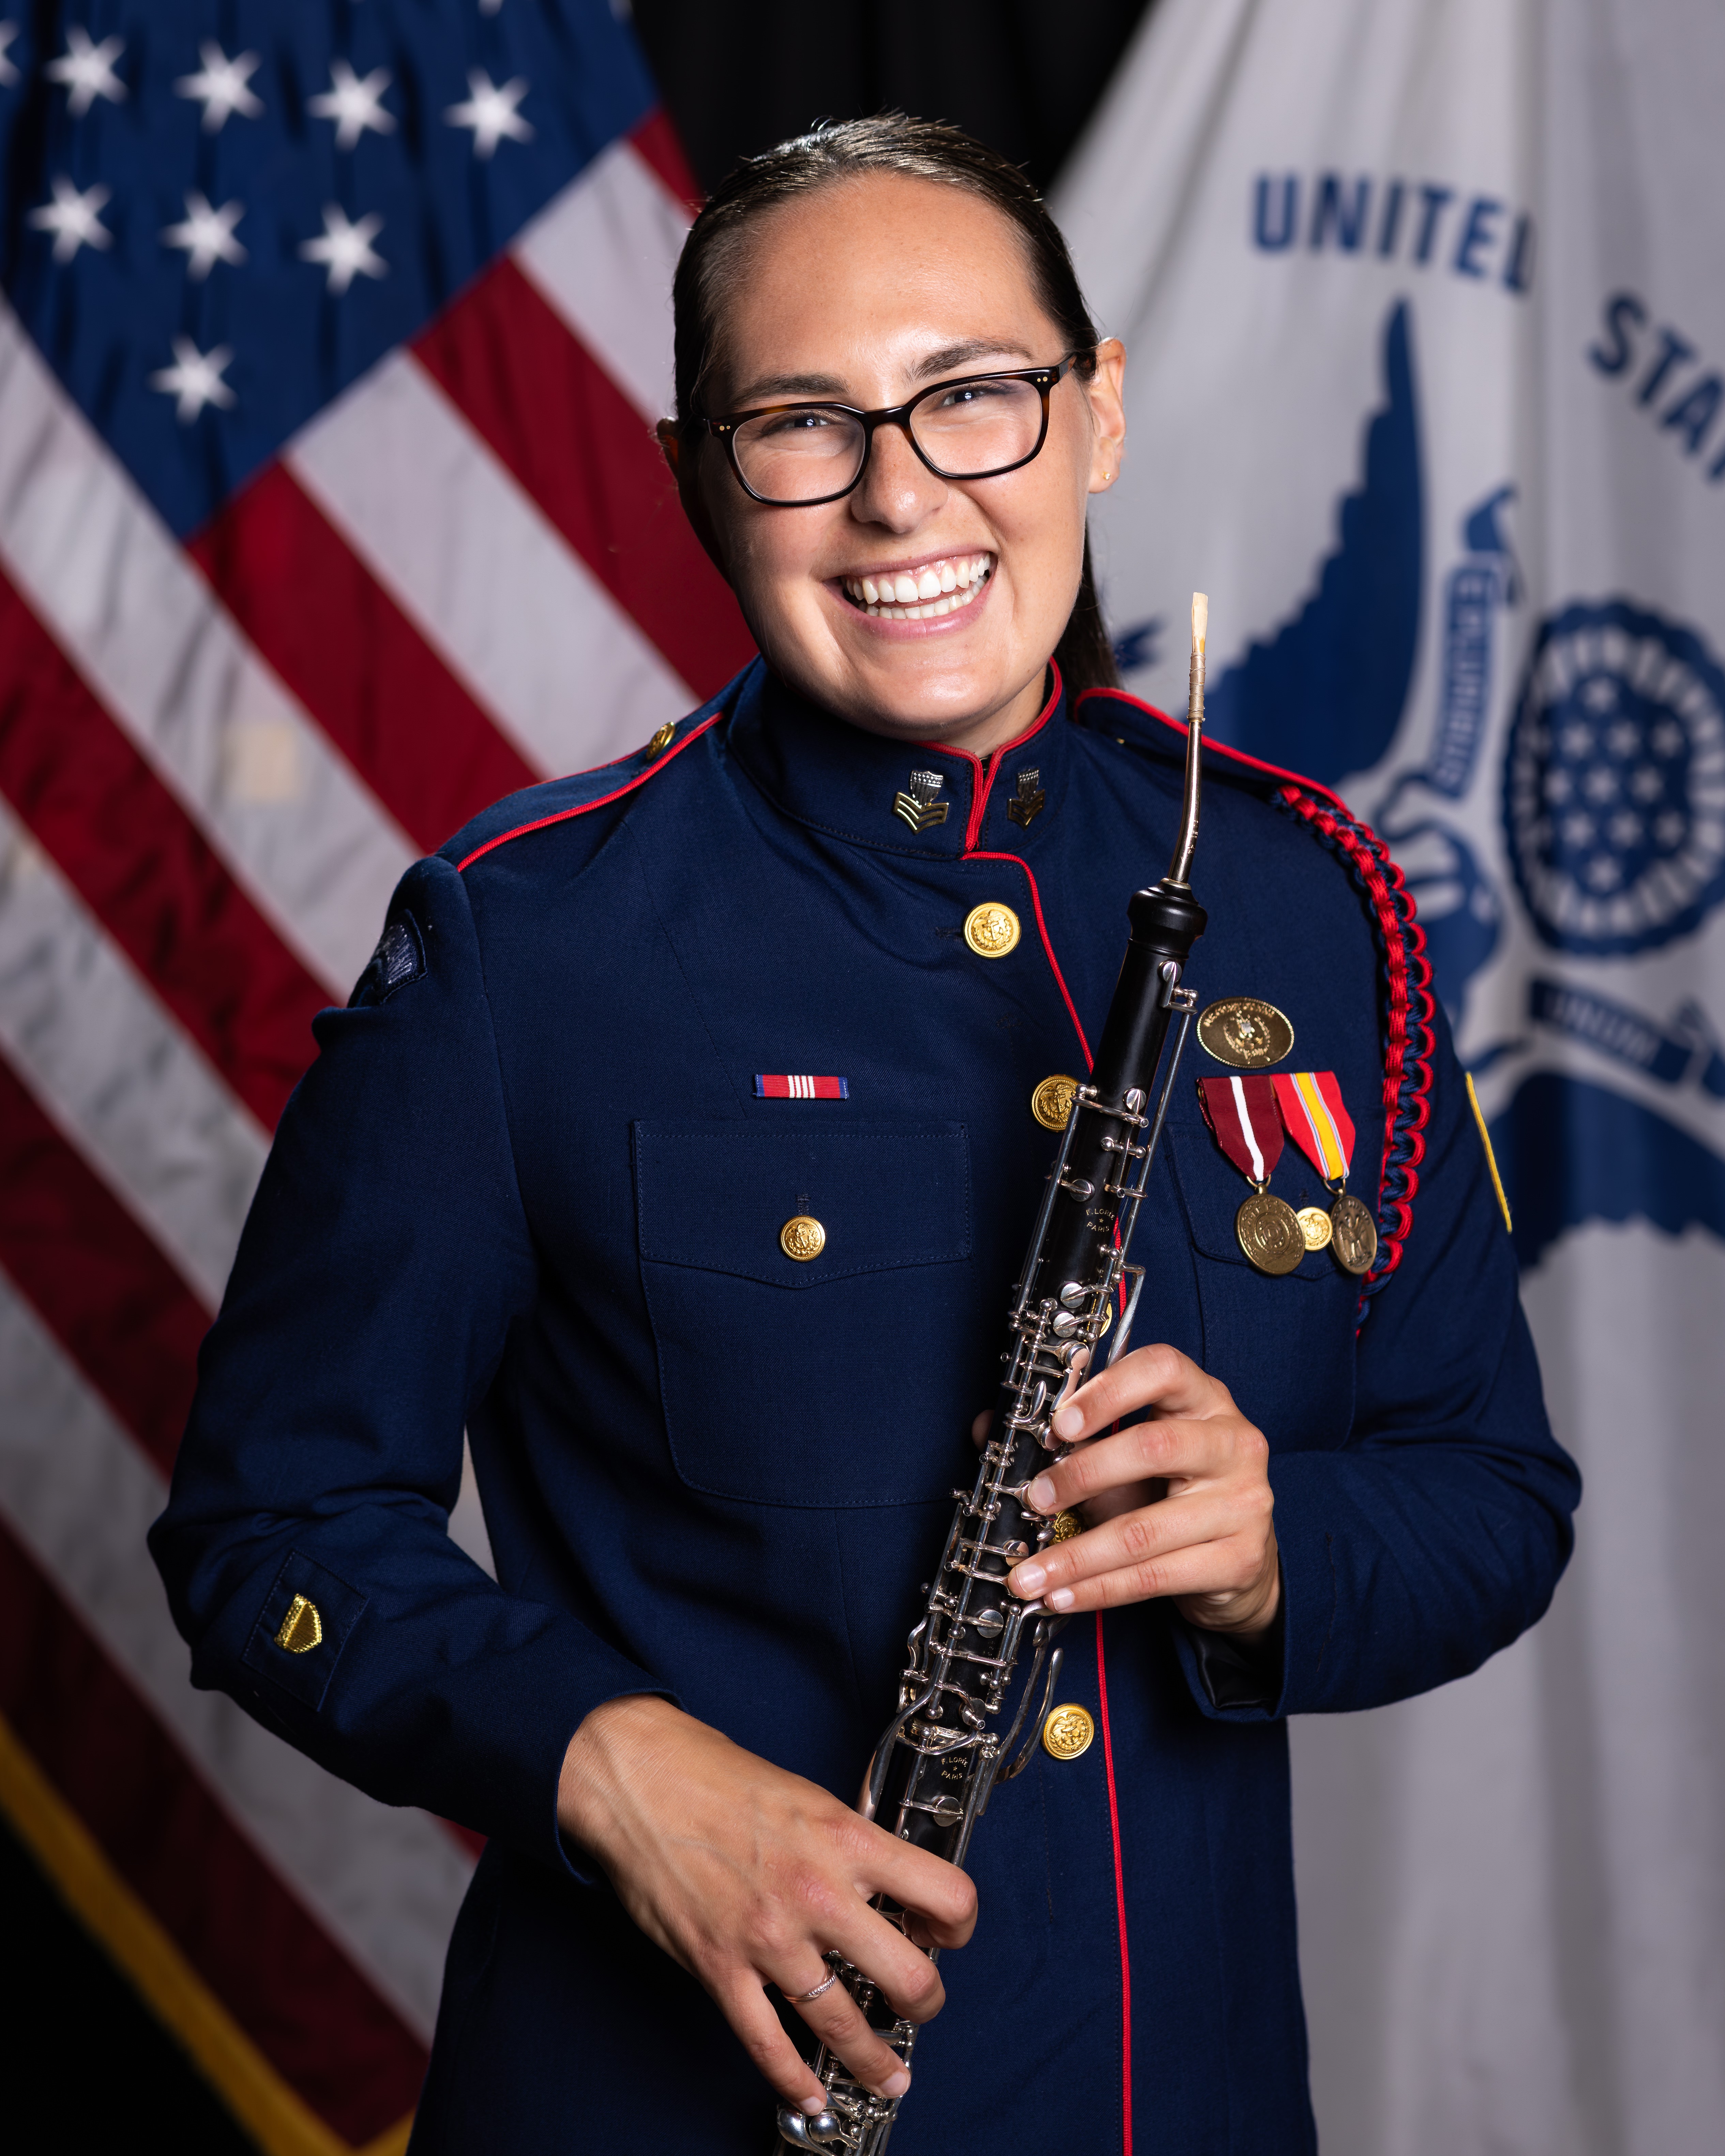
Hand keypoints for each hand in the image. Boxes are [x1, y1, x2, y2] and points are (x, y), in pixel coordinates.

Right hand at [557, 1695, 976, 2118]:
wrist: (642, 1779)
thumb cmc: (718, 1778)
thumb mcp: (809, 1797)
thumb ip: (849, 1845)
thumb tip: (883, 1884)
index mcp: (846, 1840)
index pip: (943, 1892)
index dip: (959, 1922)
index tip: (949, 1934)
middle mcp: (817, 1892)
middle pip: (908, 1976)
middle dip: (925, 2001)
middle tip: (921, 2003)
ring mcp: (769, 1937)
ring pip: (841, 2023)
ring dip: (874, 2061)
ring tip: (891, 2078)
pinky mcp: (721, 1967)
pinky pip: (766, 2042)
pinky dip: (793, 2079)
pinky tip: (811, 2095)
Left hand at [996, 1344, 1279, 1634]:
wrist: (1239, 1559)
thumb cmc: (1174, 1490)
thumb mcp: (1130, 1450)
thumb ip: (1070, 1434)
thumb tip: (989, 1426)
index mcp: (1204, 1398)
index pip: (1163, 1369)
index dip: (1107, 1392)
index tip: (1059, 1424)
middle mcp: (1233, 1443)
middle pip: (1154, 1448)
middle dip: (1082, 1475)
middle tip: (1035, 1497)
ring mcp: (1242, 1503)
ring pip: (1144, 1530)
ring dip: (1074, 1555)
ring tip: (1028, 1572)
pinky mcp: (1237, 1560)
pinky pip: (1153, 1576)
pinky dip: (1099, 1589)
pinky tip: (1063, 1594)